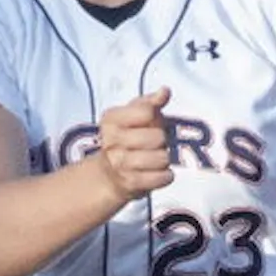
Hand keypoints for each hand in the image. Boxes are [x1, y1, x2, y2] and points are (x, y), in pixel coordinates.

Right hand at [97, 87, 173, 201]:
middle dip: (162, 140)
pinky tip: (158, 172)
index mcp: (111, 119)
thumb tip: (165, 92)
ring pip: (161, 158)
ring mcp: (119, 163)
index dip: (156, 117)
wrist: (111, 173)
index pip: (147, 112)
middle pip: (158, 136)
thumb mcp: (134, 115)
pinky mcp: (130, 183)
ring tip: (155, 158)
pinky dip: (165, 176)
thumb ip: (150, 102)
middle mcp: (111, 141)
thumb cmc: (127, 138)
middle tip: (155, 143)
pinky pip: (162, 177)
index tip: (150, 123)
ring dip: (164, 158)